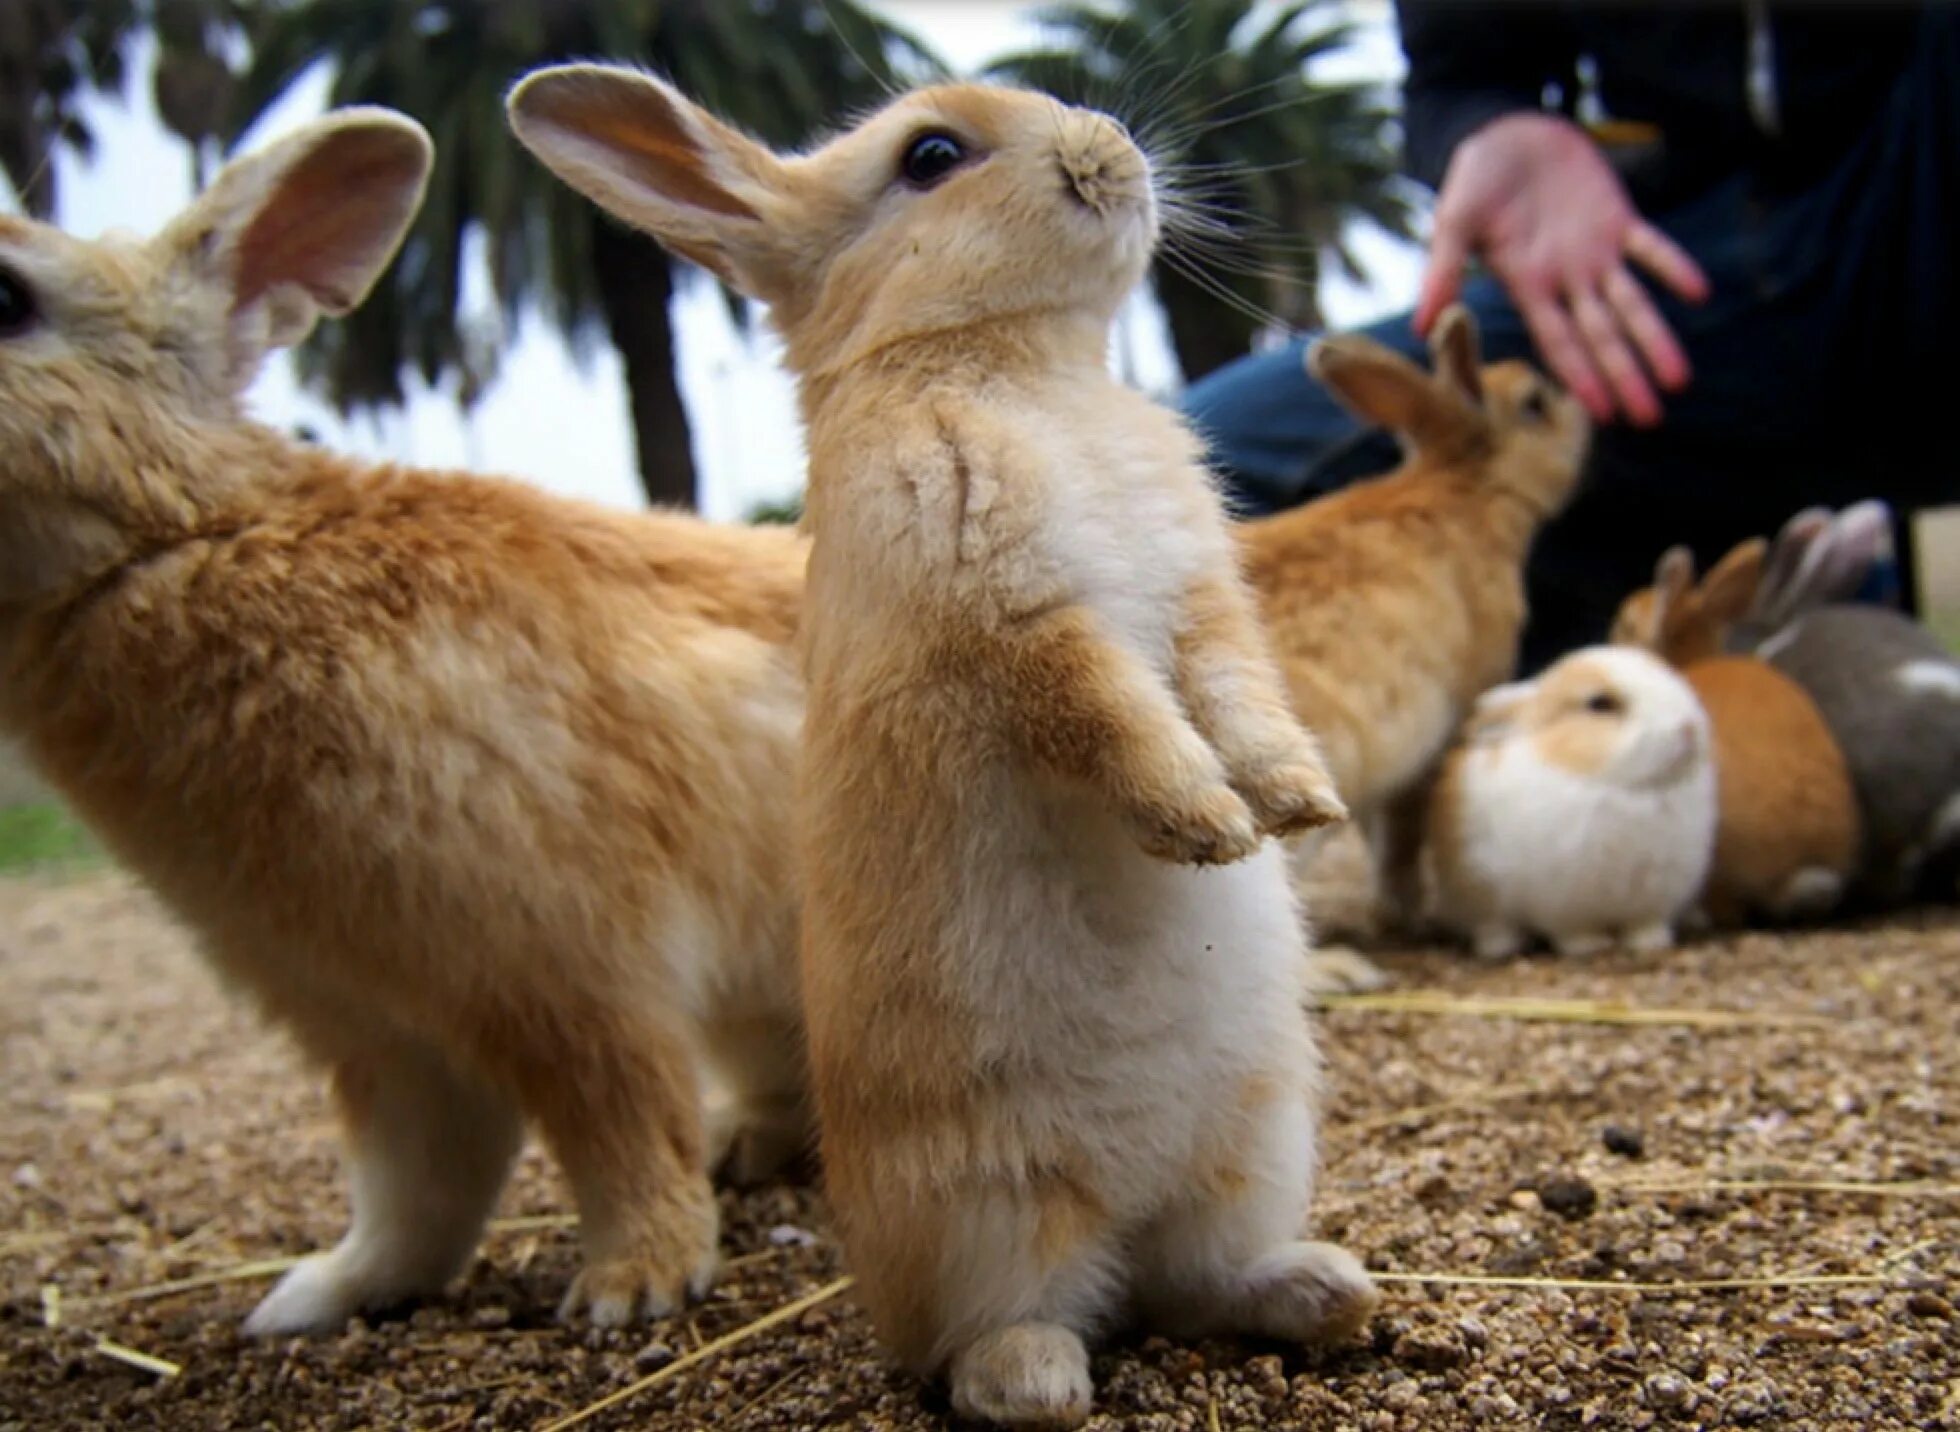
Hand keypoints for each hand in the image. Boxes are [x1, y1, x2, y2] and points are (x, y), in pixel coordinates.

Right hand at [1415, 112, 1709, 425]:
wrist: (1506, 131)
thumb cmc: (1472, 180)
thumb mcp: (1453, 222)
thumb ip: (1443, 272)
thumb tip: (1420, 328)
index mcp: (1526, 286)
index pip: (1559, 340)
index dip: (1582, 376)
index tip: (1604, 414)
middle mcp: (1564, 279)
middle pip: (1601, 336)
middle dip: (1626, 375)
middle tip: (1651, 418)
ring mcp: (1594, 252)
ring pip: (1632, 304)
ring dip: (1655, 340)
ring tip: (1680, 379)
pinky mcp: (1617, 219)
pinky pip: (1651, 247)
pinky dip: (1672, 266)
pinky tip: (1698, 292)